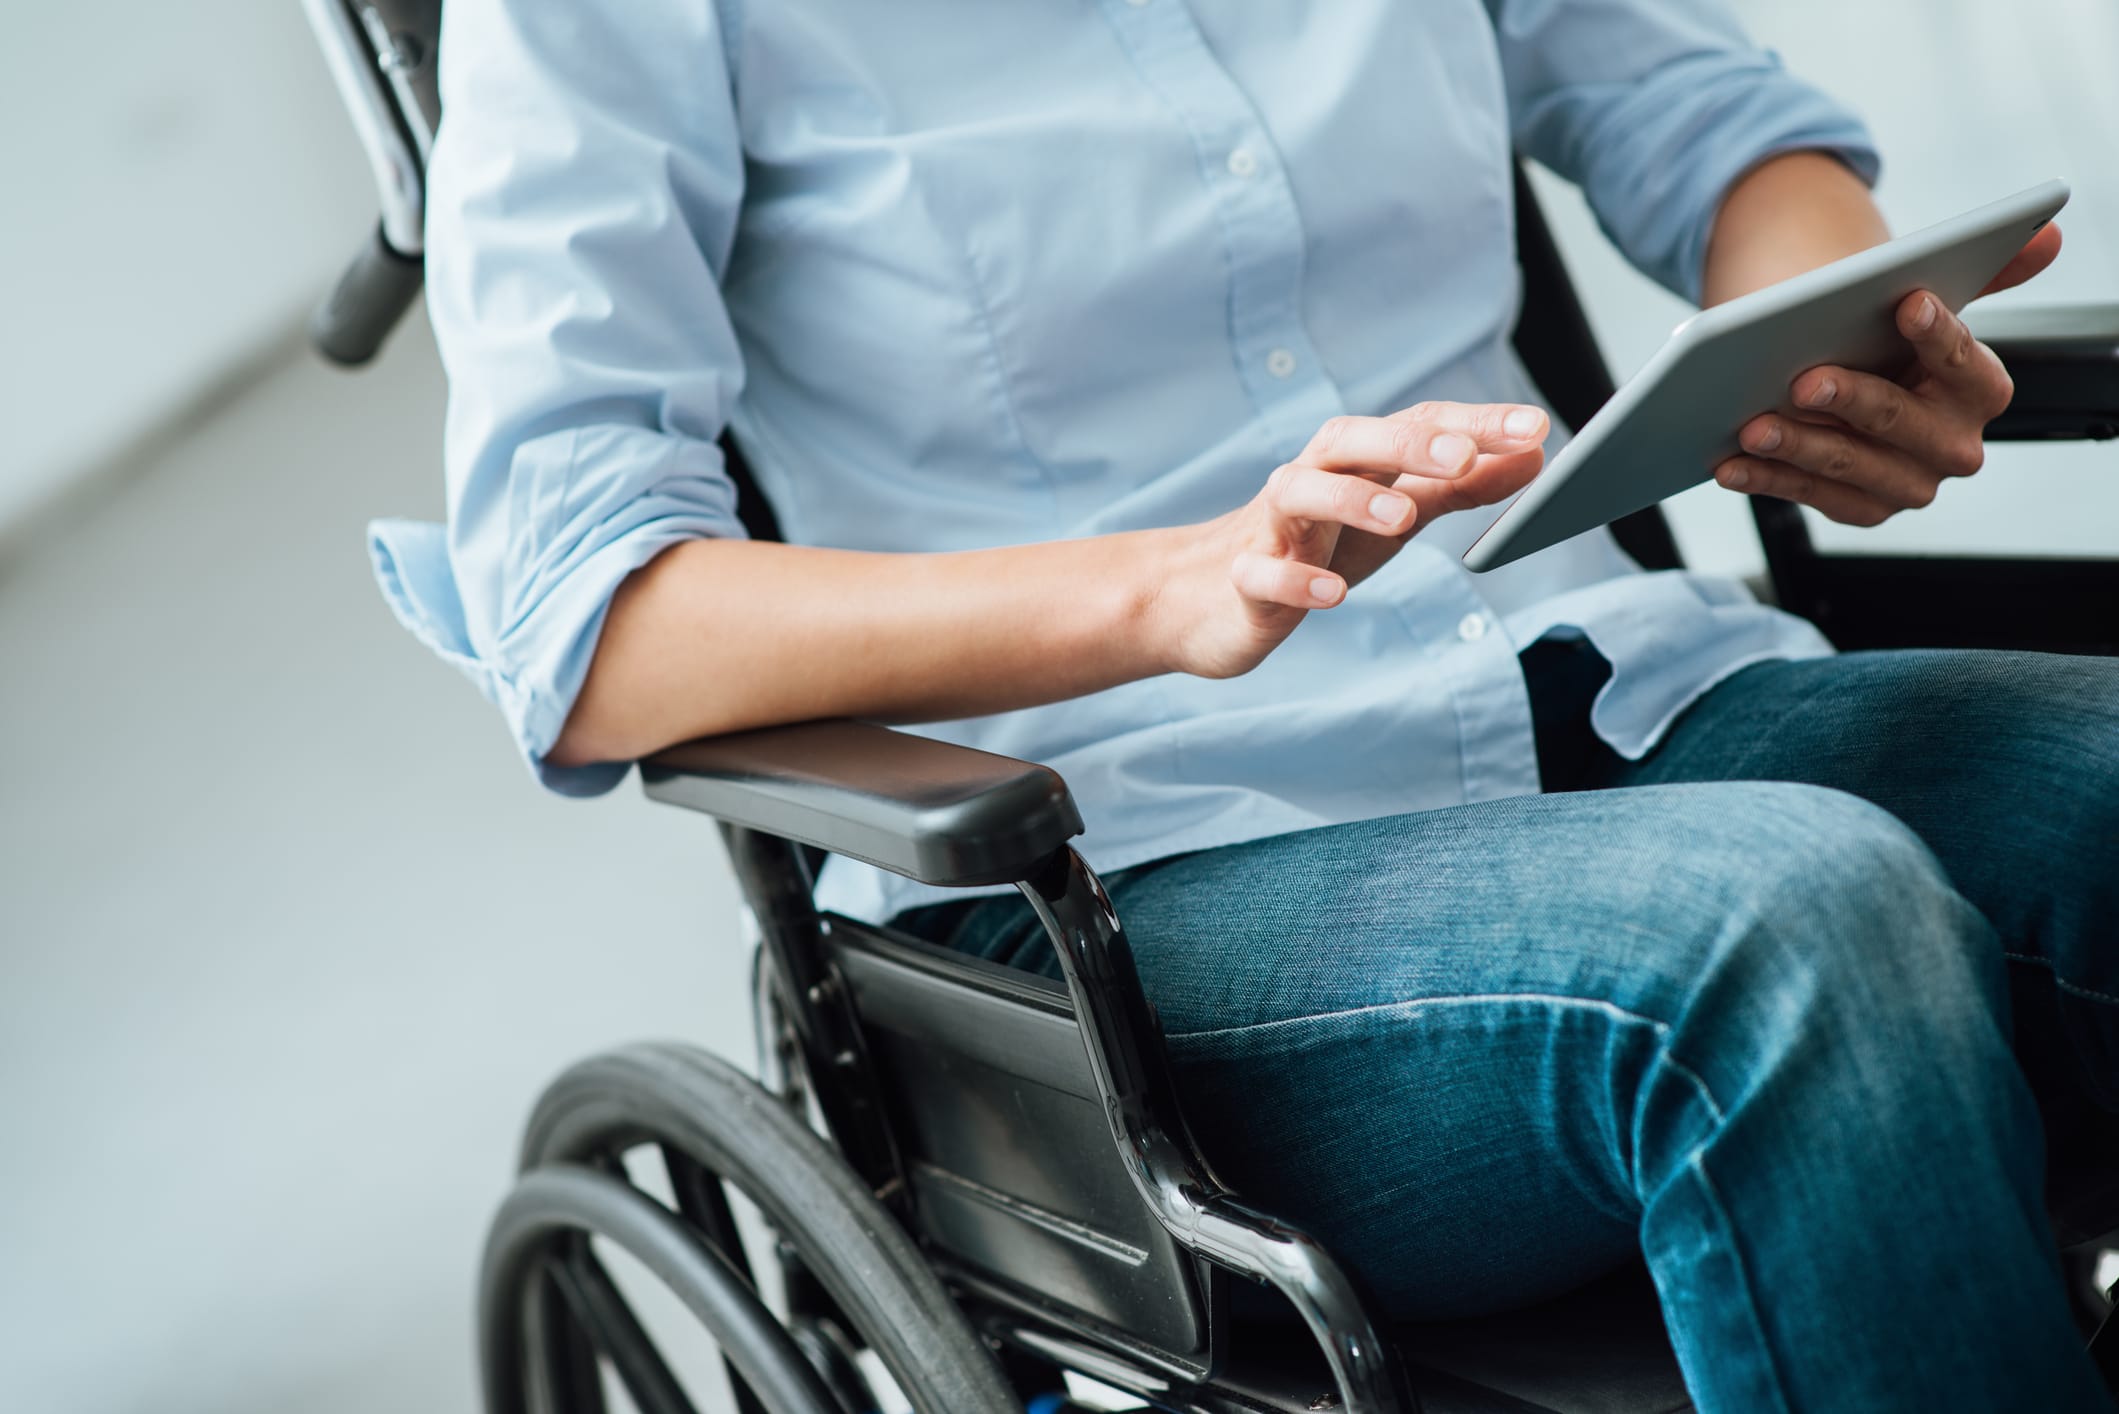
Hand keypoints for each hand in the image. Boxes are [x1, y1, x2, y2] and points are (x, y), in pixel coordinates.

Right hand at [1148, 401, 1547, 677]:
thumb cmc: (1315, 544)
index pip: (1417, 426)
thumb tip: (1535, 457)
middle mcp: (1311, 478)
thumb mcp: (1395, 513)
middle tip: (1466, 456)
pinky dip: (1296, 579)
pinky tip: (1333, 595)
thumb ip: (1459, 486)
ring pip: (1302, 493)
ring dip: (1351, 500)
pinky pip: (1263, 572)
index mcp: (1354, 460)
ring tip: (1400, 519)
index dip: (1474, 424)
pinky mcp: (1244, 579)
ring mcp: (1272, 527)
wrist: (1212, 596)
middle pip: (1354, 442)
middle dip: (1410, 446)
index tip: (1535, 427)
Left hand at [1713, 224, 2062, 524]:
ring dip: (1798, 447)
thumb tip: (2048, 233)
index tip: (1906, 302)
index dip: (1937, 334)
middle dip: (1853, 400)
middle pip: (1900, 421)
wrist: (1851, 387)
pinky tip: (1728, 465)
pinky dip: (1766, 481)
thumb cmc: (1888, 342)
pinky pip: (1810, 499)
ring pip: (1848, 466)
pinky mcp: (1862, 510)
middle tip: (1805, 379)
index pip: (1963, 361)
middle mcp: (1954, 445)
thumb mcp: (1929, 305)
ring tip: (1752, 425)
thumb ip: (1990, 272)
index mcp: (1982, 390)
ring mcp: (1907, 484)